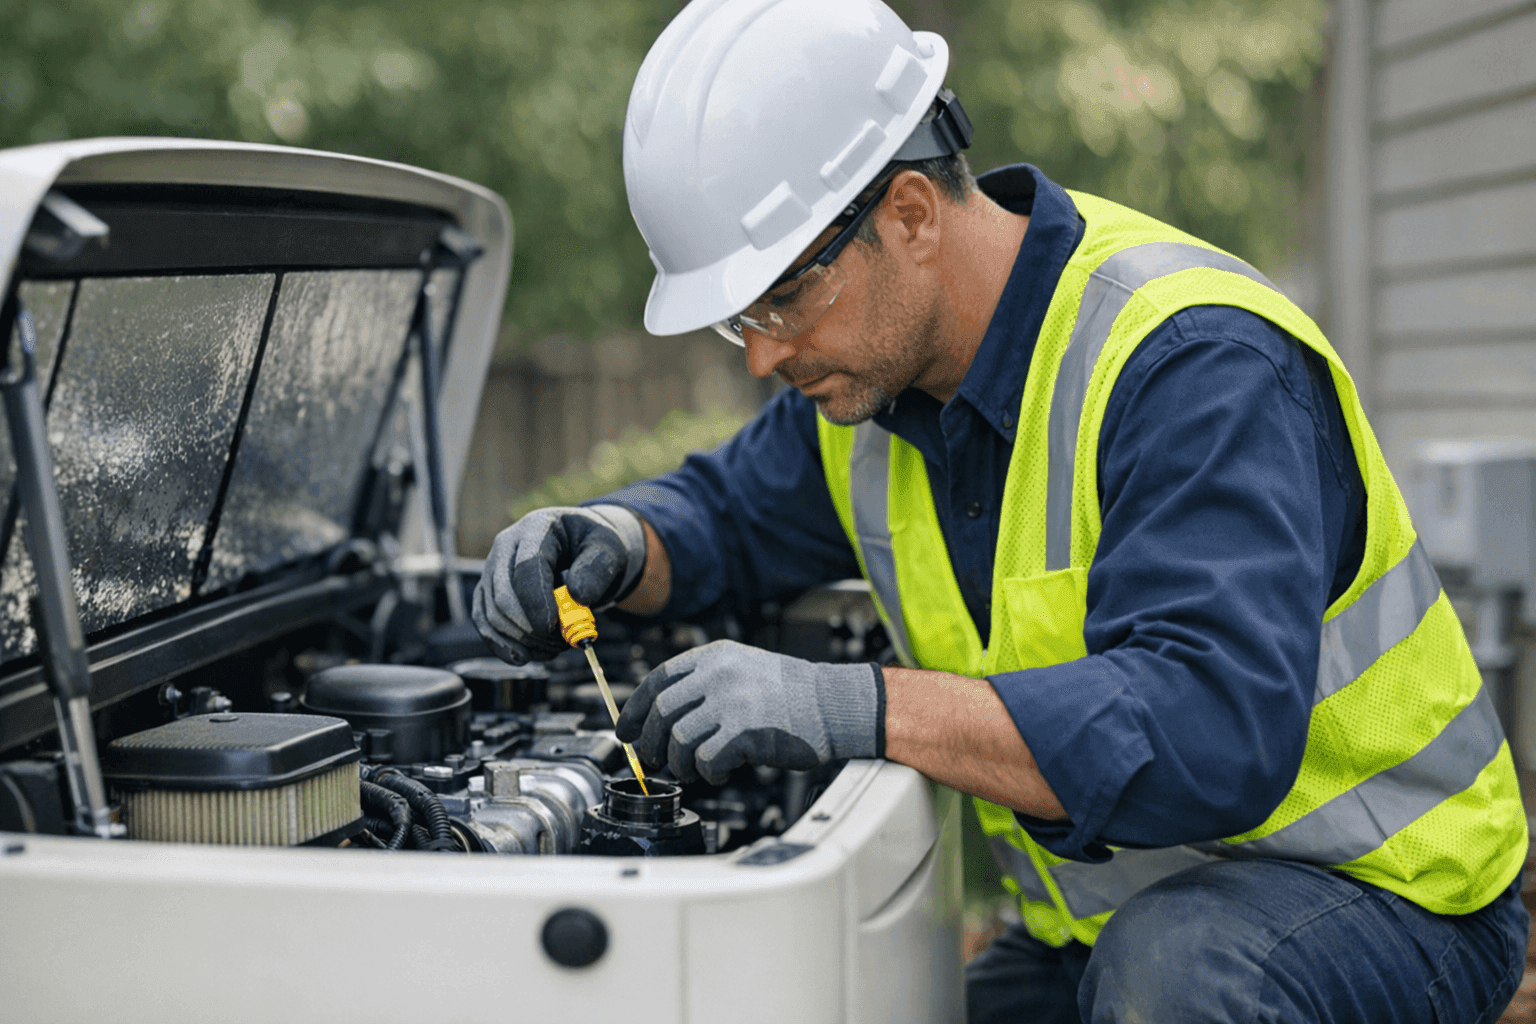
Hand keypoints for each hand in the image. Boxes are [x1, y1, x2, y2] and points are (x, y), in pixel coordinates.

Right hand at [473, 504, 645, 663]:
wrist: (583, 549)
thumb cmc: (595, 547)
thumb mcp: (608, 549)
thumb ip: (597, 568)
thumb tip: (578, 594)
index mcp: (536, 528)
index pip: (527, 566)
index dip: (537, 601)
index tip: (554, 628)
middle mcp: (506, 546)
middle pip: (504, 596)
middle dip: (532, 629)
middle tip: (563, 643)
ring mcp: (493, 569)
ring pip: (492, 615)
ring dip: (522, 641)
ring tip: (555, 647)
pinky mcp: (489, 592)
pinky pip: (485, 624)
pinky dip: (504, 646)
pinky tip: (527, 656)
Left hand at [615, 640, 883, 784]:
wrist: (834, 703)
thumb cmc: (791, 694)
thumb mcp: (743, 669)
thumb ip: (705, 684)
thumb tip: (662, 716)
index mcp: (714, 657)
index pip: (657, 680)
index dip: (635, 710)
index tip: (626, 731)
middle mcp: (718, 674)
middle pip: (662, 712)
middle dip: (651, 743)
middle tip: (654, 760)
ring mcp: (731, 702)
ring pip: (679, 740)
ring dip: (680, 762)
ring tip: (694, 769)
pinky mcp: (745, 732)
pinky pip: (706, 760)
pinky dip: (708, 773)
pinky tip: (721, 773)